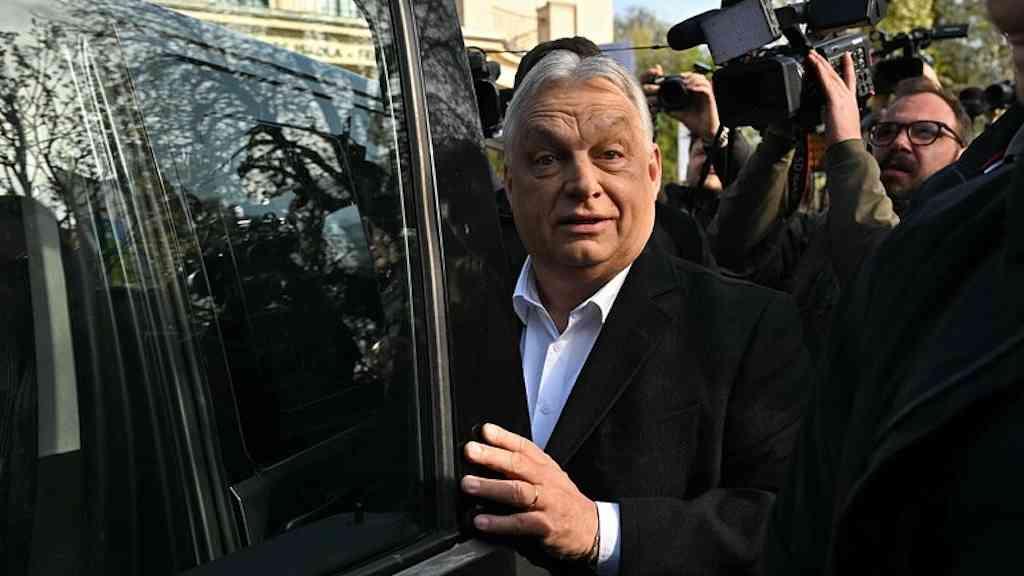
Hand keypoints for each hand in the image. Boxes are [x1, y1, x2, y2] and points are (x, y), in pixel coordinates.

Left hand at [461, 423, 598, 561]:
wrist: (592, 528)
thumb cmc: (563, 501)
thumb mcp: (549, 477)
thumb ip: (523, 468)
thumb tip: (488, 457)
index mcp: (545, 467)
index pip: (524, 447)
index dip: (504, 437)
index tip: (485, 430)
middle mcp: (546, 481)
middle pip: (518, 464)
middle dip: (492, 456)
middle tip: (470, 451)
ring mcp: (546, 503)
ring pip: (517, 491)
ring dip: (490, 487)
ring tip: (468, 484)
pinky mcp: (546, 526)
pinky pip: (520, 523)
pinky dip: (499, 523)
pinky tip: (481, 521)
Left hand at [641, 66, 720, 138]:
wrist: (704, 131)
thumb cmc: (693, 121)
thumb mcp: (679, 113)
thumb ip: (670, 108)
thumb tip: (659, 107)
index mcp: (693, 92)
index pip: (688, 77)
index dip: (681, 75)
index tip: (671, 79)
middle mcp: (700, 91)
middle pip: (695, 75)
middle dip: (687, 75)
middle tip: (679, 78)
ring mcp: (706, 94)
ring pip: (701, 79)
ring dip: (693, 79)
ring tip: (684, 83)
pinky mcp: (710, 98)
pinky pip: (706, 89)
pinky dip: (699, 87)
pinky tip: (691, 89)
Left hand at [806, 51, 861, 146]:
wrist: (848, 148)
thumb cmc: (844, 141)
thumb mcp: (840, 125)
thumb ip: (834, 116)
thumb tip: (828, 115)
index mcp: (851, 103)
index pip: (850, 80)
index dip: (848, 66)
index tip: (846, 55)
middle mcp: (848, 98)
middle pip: (837, 75)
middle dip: (827, 62)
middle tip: (818, 52)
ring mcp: (843, 99)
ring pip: (831, 76)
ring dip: (821, 64)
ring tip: (812, 55)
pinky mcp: (835, 102)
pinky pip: (827, 83)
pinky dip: (821, 72)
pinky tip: (815, 65)